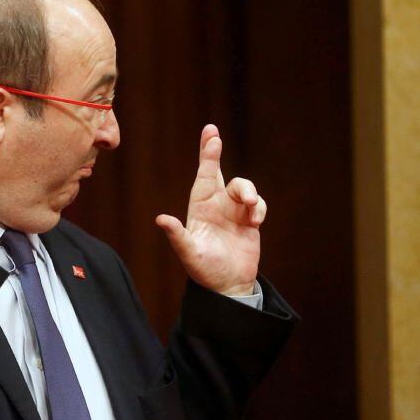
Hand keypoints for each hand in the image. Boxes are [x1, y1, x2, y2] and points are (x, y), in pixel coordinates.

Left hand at [156, 124, 264, 295]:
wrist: (228, 285)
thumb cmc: (205, 271)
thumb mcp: (190, 255)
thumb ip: (178, 237)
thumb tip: (161, 219)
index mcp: (200, 208)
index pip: (203, 176)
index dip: (207, 156)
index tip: (211, 136)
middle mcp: (216, 205)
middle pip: (218, 172)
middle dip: (214, 152)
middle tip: (213, 134)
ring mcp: (234, 212)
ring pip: (243, 187)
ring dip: (248, 192)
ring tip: (249, 207)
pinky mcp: (249, 221)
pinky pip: (257, 204)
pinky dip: (258, 208)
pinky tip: (255, 222)